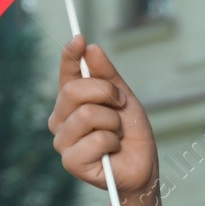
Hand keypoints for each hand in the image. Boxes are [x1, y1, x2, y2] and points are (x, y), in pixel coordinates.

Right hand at [47, 35, 157, 194]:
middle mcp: (61, 120)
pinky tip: (112, 150)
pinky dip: (112, 142)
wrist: (143, 167)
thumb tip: (91, 48)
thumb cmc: (131, 133)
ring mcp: (63, 141)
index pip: (66, 74)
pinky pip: (96, 139)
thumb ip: (108, 75)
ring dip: (113, 122)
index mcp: (71, 103)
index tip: (79, 39)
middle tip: (120, 106)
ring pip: (87, 114)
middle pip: (74, 91)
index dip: (70, 56)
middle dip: (106, 93)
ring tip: (116, 134)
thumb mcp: (124, 99)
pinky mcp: (70, 161)